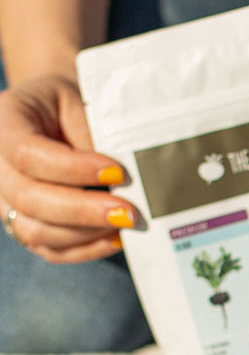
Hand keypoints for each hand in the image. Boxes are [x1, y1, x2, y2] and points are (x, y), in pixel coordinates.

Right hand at [0, 74, 135, 262]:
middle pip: (28, 199)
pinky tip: (116, 238)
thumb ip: (91, 135)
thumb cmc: (72, 106)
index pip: (28, 154)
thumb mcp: (80, 104)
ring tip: (127, 223)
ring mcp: (4, 200)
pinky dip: (85, 249)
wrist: (57, 116)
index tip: (119, 173)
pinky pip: (50, 250)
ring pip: (35, 231)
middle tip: (129, 213)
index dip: (75, 169)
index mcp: (4, 123)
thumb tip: (120, 182)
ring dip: (87, 233)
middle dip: (84, 210)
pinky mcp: (23, 225)